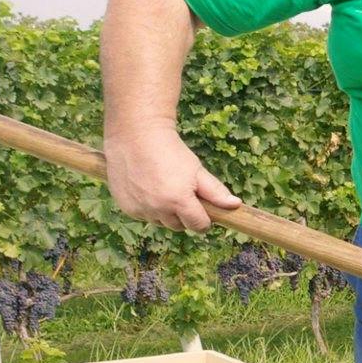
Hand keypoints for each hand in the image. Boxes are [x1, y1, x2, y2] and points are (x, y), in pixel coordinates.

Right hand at [105, 126, 240, 232]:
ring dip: (165, 213)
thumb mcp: (197, 170)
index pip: (198, 226)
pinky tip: (148, 189)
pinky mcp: (126, 207)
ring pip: (160, 222)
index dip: (204, 220)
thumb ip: (215, 192)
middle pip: (179, 226)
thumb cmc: (171, 151)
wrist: (136, 136)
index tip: (204, 211)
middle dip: (184, 215)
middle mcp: (158, 209)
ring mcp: (140, 209)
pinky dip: (148, 208)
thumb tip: (235, 205)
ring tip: (164, 189)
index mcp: (178, 201)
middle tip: (183, 194)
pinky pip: (144, 216)